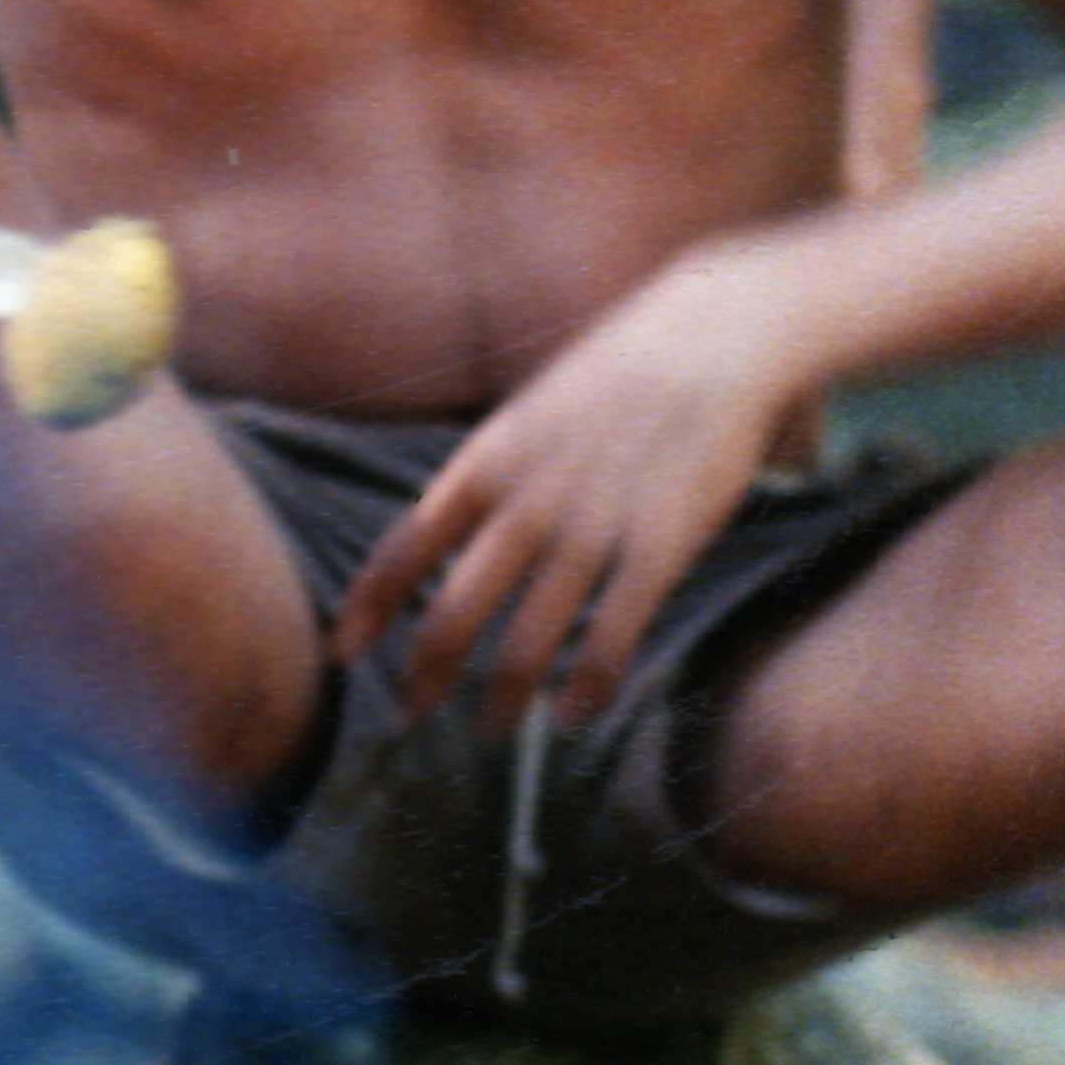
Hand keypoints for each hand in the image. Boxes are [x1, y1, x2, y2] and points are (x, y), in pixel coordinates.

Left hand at [331, 282, 802, 724]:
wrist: (721, 334)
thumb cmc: (628, 372)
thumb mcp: (536, 408)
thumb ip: (493, 470)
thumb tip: (450, 527)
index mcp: (489, 460)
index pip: (406, 547)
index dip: (367, 608)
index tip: (343, 652)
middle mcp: (529, 500)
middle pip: (454, 611)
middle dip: (426, 675)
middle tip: (412, 715)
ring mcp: (594, 527)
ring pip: (526, 643)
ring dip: (501, 700)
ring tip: (493, 730)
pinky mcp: (660, 548)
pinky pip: (610, 640)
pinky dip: (586, 689)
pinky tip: (574, 716)